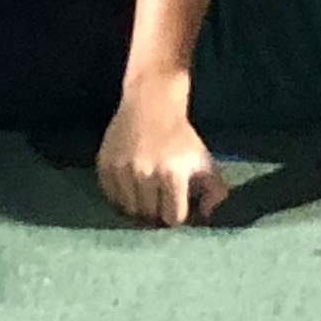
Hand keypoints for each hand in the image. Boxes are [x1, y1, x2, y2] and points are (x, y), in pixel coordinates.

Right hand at [94, 86, 226, 227]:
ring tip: (145, 194)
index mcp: (171, 174)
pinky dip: (120, 196)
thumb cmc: (180, 136)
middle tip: (160, 199)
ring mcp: (121, 169)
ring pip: (128, 209)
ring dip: (138, 206)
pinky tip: (130, 186)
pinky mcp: (104, 164)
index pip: (172, 217)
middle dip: (157, 211)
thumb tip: (205, 215)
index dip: (177, 214)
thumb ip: (215, 192)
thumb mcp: (205, 161)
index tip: (177, 204)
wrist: (151, 103)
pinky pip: (110, 196)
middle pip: (149, 215)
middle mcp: (144, 173)